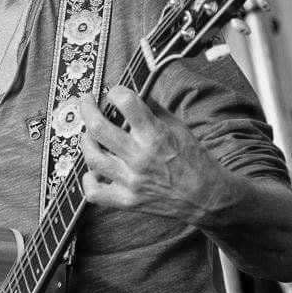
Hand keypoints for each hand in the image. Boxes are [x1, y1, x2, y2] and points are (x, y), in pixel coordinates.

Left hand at [79, 85, 225, 223]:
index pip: (126, 103)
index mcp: (156, 135)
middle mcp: (140, 158)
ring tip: (89, 135)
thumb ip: (152, 109)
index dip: (116, 91)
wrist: (206, 196)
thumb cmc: (193, 159)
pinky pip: (95, 192)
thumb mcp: (178, 127)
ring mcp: (132, 181)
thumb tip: (130, 92)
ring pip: (92, 157)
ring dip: (85, 141)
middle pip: (98, 128)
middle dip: (87, 108)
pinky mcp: (127, 201)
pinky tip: (95, 170)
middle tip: (87, 102)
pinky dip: (89, 179)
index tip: (114, 92)